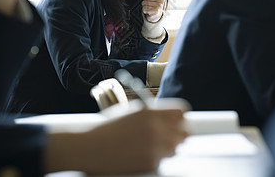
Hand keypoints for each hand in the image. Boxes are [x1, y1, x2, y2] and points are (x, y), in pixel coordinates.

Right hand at [44, 99, 188, 174]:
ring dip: (167, 147)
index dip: (180, 116)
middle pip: (185, 131)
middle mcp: (154, 128)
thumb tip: (172, 117)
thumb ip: (153, 113)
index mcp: (149, 112)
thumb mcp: (130, 112)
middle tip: (169, 134)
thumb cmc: (107, 128)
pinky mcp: (150, 163)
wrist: (89, 147)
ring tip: (149, 145)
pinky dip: (155, 158)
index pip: (182, 112)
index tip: (178, 120)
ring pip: (176, 148)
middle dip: (178, 132)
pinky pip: (163, 160)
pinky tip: (140, 153)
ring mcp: (154, 147)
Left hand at [140, 0, 165, 22]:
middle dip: (144, 1)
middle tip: (149, 5)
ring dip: (144, 6)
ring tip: (148, 8)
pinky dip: (144, 10)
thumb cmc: (152, 5)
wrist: (156, 16)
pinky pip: (144, 8)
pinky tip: (148, 12)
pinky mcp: (156, 11)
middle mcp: (161, 0)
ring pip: (144, 2)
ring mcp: (159, 5)